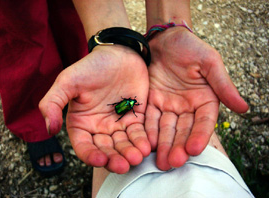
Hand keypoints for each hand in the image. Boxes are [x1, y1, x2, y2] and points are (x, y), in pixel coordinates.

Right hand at [39, 45, 150, 173]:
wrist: (119, 53)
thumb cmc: (91, 67)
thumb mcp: (67, 81)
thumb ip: (53, 103)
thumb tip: (49, 129)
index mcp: (81, 123)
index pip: (84, 146)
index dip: (91, 156)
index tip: (100, 159)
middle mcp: (99, 128)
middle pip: (106, 150)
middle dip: (115, 159)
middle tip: (124, 165)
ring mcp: (118, 124)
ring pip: (123, 145)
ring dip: (130, 153)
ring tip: (137, 157)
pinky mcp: (135, 118)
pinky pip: (139, 134)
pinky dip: (142, 141)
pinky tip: (146, 146)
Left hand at [145, 27, 247, 169]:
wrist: (164, 38)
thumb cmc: (190, 47)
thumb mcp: (209, 62)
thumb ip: (223, 85)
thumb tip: (244, 108)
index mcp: (204, 100)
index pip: (203, 122)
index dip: (199, 135)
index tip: (195, 149)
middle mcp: (186, 107)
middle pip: (183, 130)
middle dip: (178, 146)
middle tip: (173, 162)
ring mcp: (168, 106)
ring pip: (166, 129)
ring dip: (163, 145)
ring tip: (161, 161)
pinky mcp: (151, 102)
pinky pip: (149, 119)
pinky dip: (148, 131)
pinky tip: (146, 144)